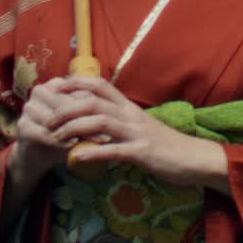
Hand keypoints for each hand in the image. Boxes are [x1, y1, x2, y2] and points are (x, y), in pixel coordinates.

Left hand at [45, 76, 229, 192]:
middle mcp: (131, 114)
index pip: (99, 85)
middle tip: (47, 120)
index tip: (54, 89)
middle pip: (93, 100)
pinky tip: (76, 158)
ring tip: (55, 137)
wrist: (194, 158)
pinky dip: (93, 153)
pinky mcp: (142, 152)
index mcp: (129, 107)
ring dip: (74, 127)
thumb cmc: (166, 145)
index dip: (75, 83)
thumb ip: (119, 123)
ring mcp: (137, 132)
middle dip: (66, 107)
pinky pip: (114, 150)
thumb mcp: (139, 128)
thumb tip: (93, 124)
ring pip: (100, 121)